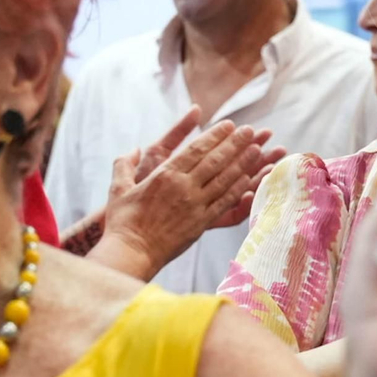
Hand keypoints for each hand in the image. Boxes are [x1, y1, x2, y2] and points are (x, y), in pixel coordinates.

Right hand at [110, 107, 284, 230]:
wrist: (131, 252)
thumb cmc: (122, 221)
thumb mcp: (118, 188)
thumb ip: (125, 165)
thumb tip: (133, 150)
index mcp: (165, 175)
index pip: (196, 149)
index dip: (215, 135)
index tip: (230, 125)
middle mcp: (184, 187)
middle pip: (216, 160)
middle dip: (235, 143)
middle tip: (251, 131)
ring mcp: (195, 206)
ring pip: (225, 179)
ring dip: (243, 163)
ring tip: (258, 149)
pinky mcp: (201, 223)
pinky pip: (225, 203)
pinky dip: (239, 190)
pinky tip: (251, 180)